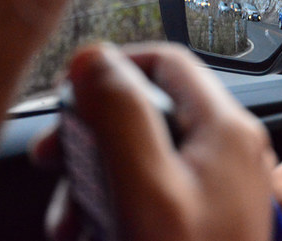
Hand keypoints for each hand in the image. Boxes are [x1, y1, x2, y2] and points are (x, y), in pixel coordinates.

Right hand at [32, 42, 274, 240]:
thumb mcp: (145, 190)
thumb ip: (122, 116)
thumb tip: (95, 57)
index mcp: (224, 128)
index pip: (166, 63)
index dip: (115, 66)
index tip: (72, 91)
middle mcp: (227, 148)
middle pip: (150, 109)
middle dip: (94, 131)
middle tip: (55, 155)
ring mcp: (217, 182)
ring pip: (144, 152)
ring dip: (97, 172)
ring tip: (68, 212)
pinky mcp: (205, 212)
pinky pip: (154, 187)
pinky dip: (116, 199)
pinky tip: (89, 227)